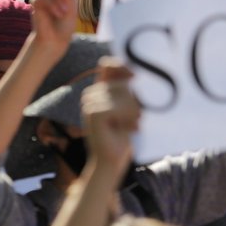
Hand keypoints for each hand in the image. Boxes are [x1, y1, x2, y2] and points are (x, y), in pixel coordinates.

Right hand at [81, 58, 138, 177]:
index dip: (120, 65)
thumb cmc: (122, 135)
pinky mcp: (92, 114)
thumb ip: (125, 90)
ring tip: (132, 126)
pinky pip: (116, 107)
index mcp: (98, 90)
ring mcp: (89, 104)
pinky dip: (127, 118)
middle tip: (136, 120)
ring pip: (121, 94)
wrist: (112, 160)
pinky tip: (130, 129)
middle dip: (134, 102)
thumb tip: (132, 72)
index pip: (107, 65)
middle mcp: (91, 94)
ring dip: (133, 111)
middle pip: (122, 84)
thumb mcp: (128, 109)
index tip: (135, 76)